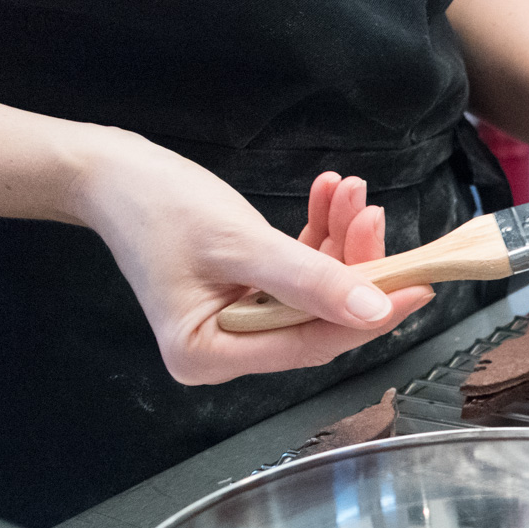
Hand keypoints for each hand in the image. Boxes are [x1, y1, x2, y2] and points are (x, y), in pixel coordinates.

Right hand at [67, 131, 431, 384]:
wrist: (109, 171)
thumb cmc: (158, 205)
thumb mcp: (240, 243)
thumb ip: (309, 280)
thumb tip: (372, 310)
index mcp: (210, 356)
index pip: (311, 345)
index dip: (369, 317)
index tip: (418, 286)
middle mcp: (225, 350)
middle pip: (318, 319)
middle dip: (353, 265)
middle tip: (373, 213)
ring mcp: (236, 321)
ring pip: (315, 290)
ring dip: (339, 239)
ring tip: (349, 189)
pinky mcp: (245, 291)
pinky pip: (298, 270)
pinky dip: (318, 234)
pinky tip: (330, 193)